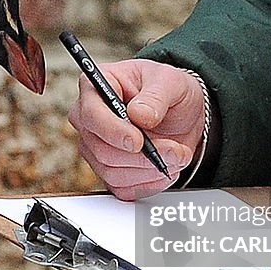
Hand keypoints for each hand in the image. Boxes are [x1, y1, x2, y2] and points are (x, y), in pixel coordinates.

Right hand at [67, 59, 204, 200]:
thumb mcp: (171, 82)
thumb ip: (156, 96)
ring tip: (177, 155)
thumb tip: (139, 114)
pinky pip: (122, 187)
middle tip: (174, 150)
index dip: (112, 131)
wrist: (180, 113)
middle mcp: (90, 119)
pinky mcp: (108, 170)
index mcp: (96, 87)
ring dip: (150, 169)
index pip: (91, 114)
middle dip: (142, 156)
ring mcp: (95, 147)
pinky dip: (149, 182)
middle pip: (101, 149)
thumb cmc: (168, 90)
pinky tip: (165, 167)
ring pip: (112, 172)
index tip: (138, 141)